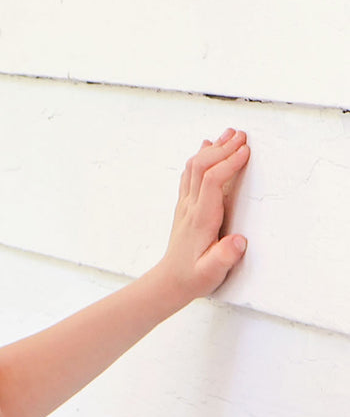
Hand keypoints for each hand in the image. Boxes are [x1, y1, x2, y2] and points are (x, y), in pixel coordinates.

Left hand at [155, 128, 249, 303]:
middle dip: (222, 148)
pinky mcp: (185, 207)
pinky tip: (207, 149)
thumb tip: (238, 241)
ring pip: (194, 168)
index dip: (228, 164)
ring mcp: (186, 205)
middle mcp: (190, 208)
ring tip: (228, 134)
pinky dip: (201, 158)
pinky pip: (190, 176)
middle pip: (202, 168)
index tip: (246, 151)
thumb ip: (224, 257)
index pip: (213, 181)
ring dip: (212, 149)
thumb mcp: (211, 273)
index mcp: (201, 219)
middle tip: (242, 134)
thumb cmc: (193, 277)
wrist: (170, 282)